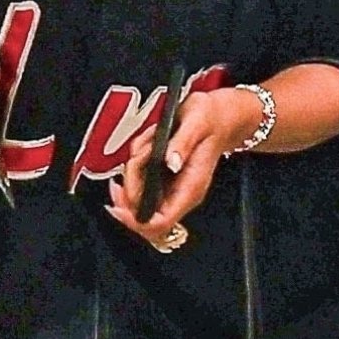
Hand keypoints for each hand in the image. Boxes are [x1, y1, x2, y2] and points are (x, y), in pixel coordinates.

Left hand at [106, 87, 259, 248]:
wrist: (219, 115)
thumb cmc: (212, 118)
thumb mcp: (197, 122)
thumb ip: (182, 143)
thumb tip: (170, 162)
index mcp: (190, 188)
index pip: (160, 223)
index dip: (135, 220)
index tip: (118, 205)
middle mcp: (180, 193)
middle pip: (142, 214)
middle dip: (129, 188)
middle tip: (134, 161)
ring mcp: (171, 187)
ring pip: (137, 197)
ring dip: (133, 171)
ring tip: (148, 145)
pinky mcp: (163, 179)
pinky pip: (138, 180)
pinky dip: (136, 163)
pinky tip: (149, 144)